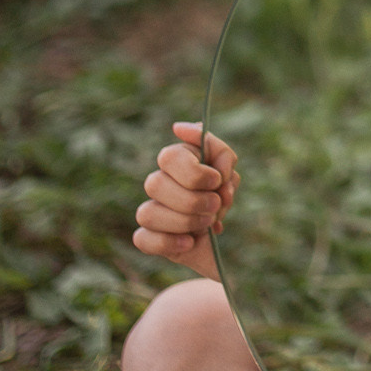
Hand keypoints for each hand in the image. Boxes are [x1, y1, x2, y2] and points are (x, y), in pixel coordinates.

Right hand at [132, 121, 238, 280]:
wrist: (224, 235)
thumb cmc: (222, 196)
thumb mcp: (229, 171)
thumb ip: (216, 151)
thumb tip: (179, 128)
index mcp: (175, 161)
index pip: (169, 157)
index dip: (194, 172)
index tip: (216, 180)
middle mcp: (158, 183)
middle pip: (155, 184)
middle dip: (193, 200)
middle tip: (215, 205)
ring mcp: (151, 210)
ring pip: (147, 213)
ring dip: (186, 221)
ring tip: (207, 223)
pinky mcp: (148, 237)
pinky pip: (142, 238)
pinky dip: (169, 242)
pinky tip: (189, 242)